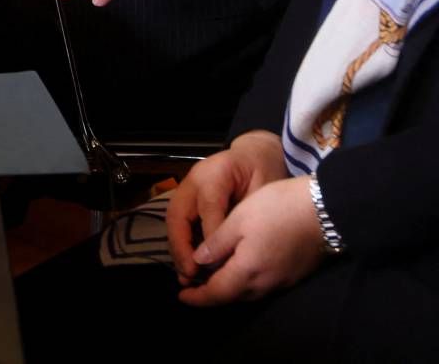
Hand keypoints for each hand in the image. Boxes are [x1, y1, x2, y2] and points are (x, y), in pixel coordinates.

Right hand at [166, 131, 285, 281]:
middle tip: (190, 274)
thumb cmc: (264, 172)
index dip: (209, 239)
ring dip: (178, 249)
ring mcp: (187, 189)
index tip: (216, 267)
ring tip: (186, 275)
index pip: (208, 210)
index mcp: (215, 175)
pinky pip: (180, 223)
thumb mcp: (263, 191)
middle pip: (178, 217)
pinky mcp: (187, 198)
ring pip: (174, 222)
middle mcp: (194, 181)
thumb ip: (246, 216)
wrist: (256, 153)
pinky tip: (190, 265)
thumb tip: (231, 249)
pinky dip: (183, 244)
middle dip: (181, 248)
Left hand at [179, 176, 326, 306]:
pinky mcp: (295, 274)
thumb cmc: (276, 209)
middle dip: (211, 294)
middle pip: (233, 296)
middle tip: (192, 286)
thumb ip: (216, 244)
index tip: (182, 296)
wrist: (324, 209)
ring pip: (249, 293)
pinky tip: (239, 269)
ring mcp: (283, 280)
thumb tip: (198, 262)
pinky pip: (264, 286)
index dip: (198, 297)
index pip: (218, 293)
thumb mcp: (238, 220)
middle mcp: (266, 283)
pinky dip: (245, 282)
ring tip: (212, 278)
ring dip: (229, 289)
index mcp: (248, 270)